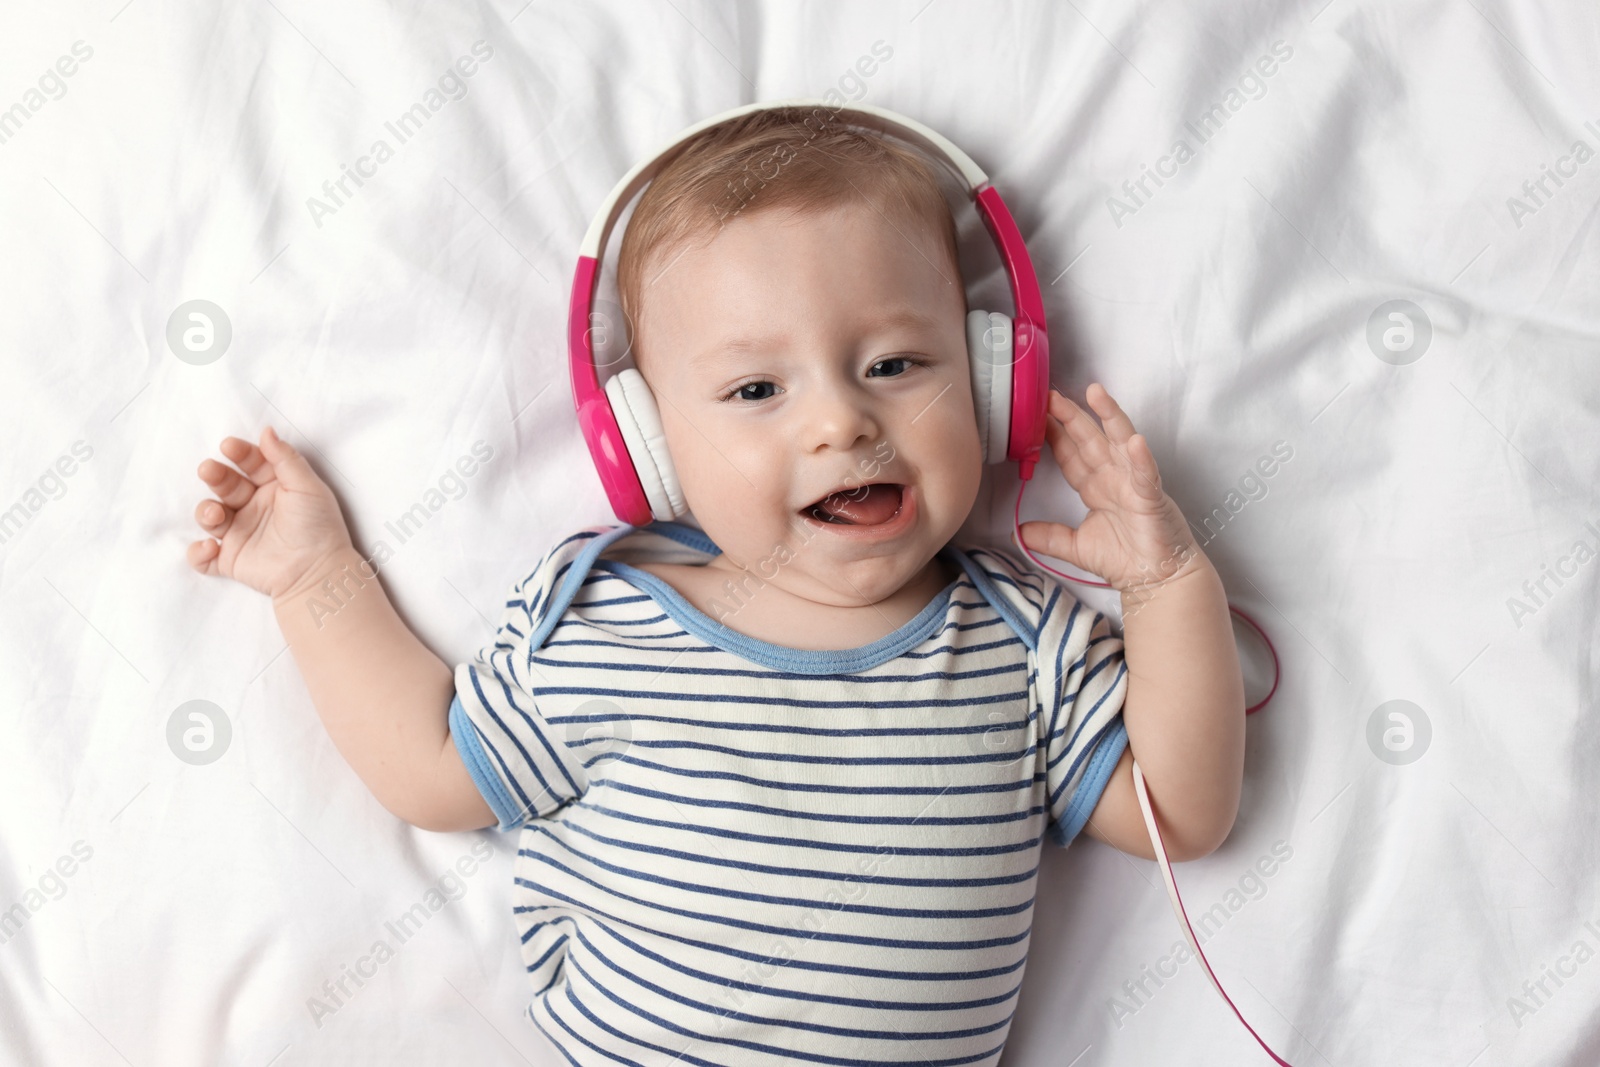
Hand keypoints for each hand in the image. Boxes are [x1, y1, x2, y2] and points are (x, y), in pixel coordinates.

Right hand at [187, 427, 354, 600]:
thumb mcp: (307, 487)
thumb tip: (266, 430)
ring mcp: (240, 532)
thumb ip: (286, 459)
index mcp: (273, 486)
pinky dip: (198, 553)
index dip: (238, 453)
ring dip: (206, 512)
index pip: (250, 463)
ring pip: (209, 515)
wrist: (319, 572)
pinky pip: (203, 557)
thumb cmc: (319, 526)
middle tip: (209, 471)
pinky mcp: (230, 559)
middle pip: (225, 484)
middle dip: (215, 476)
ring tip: (216, 515)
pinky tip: (210, 548)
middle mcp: (253, 506)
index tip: (229, 447)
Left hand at [1018, 384, 1203, 594]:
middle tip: (1050, 395)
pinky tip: (1135, 442)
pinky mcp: (1151, 498)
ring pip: (1119, 443)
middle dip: (1070, 417)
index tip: (1035, 415)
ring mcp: (1133, 484)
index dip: (1053, 435)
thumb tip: (1017, 533)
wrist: (1156, 580)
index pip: (1071, 455)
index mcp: (1095, 487)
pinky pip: (1145, 475)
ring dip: (1109, 417)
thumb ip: (1048, 537)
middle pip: (1089, 441)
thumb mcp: (1075, 547)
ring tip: (1095, 393)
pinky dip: (1141, 458)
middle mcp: (1113, 478)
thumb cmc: (1124, 559)